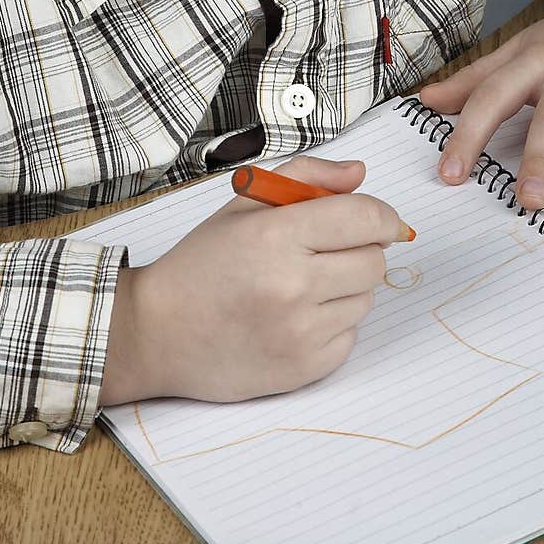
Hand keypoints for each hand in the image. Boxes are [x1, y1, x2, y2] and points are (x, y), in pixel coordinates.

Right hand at [99, 155, 402, 405]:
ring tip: (302, 287)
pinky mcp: (304, 369)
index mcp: (276, 235)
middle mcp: (292, 285)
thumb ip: (306, 177)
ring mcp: (300, 332)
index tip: (386, 222)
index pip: (365, 218)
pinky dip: (333, 325)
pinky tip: (296, 318)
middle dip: (361, 251)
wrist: (158, 332)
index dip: (385, 216)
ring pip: (365, 300)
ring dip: (346, 289)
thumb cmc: (201, 264)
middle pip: (374, 261)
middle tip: (327, 253)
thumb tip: (359, 174)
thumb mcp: (245, 204)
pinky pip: (349, 337)